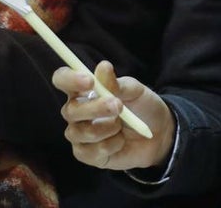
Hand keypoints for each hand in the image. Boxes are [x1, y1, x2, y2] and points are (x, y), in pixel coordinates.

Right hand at [54, 60, 174, 170]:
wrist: (158, 135)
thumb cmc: (142, 107)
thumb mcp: (135, 91)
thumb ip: (117, 83)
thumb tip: (103, 67)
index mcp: (83, 89)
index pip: (62, 79)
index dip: (70, 79)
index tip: (90, 81)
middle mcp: (76, 111)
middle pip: (69, 110)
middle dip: (95, 108)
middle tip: (118, 106)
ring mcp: (79, 134)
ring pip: (79, 132)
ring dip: (105, 128)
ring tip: (121, 125)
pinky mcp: (86, 154)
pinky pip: (90, 152)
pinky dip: (110, 145)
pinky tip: (120, 141)